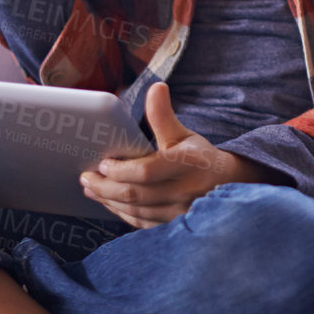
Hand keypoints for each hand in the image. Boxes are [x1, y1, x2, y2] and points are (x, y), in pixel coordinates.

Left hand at [78, 83, 265, 227]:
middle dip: (105, 187)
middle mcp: (184, 192)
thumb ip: (164, 116)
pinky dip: (120, 213)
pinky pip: (141, 223)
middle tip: (86, 177)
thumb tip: (156, 87)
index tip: (104, 163)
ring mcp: (179, 213)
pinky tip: (108, 202)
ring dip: (108, 200)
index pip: (147, 171)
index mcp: (187, 165)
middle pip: (136, 194)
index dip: (121, 170)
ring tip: (91, 188)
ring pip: (135, 211)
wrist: (227, 186)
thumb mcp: (184, 134)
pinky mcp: (173, 226)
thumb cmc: (199, 157)